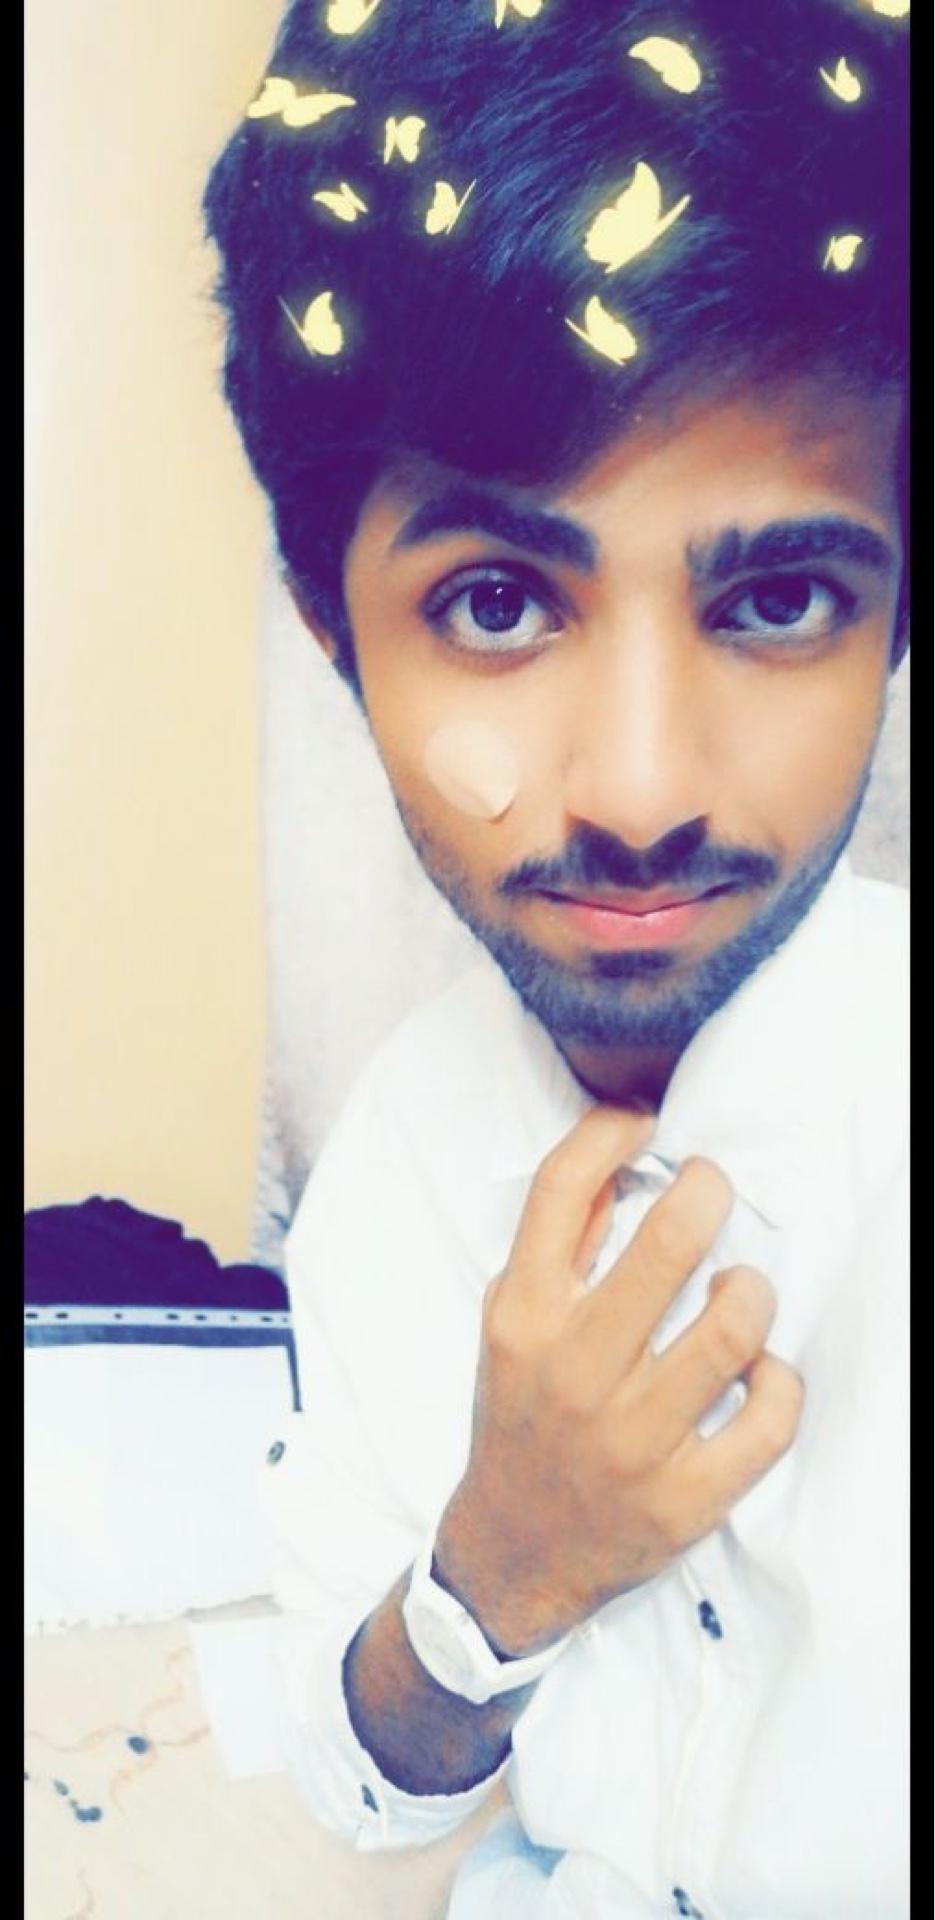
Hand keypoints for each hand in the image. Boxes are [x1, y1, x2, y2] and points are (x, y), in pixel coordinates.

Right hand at [434, 1105, 803, 1655]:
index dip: (608, 1134)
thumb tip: (613, 1162)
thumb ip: (557, 1248)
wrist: (516, 1548)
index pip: (559, 1191)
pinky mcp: (683, 1498)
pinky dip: (778, 1382)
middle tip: (712, 1188)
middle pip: (665, 1245)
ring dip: (750, 1293)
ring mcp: (632, 1439)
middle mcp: (574, 1372)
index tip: (642, 1123)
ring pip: (731, 1330)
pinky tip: (759, 1374)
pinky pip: (768, 1419)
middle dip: (706, 1192)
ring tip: (737, 1291)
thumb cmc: (522, 1418)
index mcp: (524, 1318)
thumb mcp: (510, 1325)